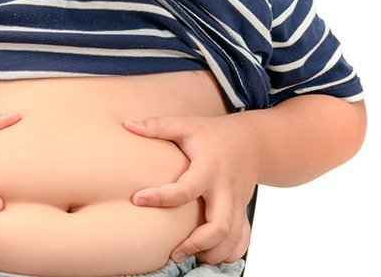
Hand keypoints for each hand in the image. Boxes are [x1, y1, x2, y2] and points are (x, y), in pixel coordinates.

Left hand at [123, 115, 257, 264]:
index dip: (162, 196)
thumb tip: (127, 126)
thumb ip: (158, 126)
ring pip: (233, 238)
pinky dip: (230, 253)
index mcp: (209, 167)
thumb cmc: (213, 133)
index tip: (137, 199)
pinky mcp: (242, 212)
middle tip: (173, 252)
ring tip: (186, 255)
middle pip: (220, 224)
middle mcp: (225, 189)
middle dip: (197, 243)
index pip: (187, 189)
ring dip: (212, 253)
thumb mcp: (186, 125)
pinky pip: (242, 240)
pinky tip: (208, 255)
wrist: (252, 142)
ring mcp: (237, 203)